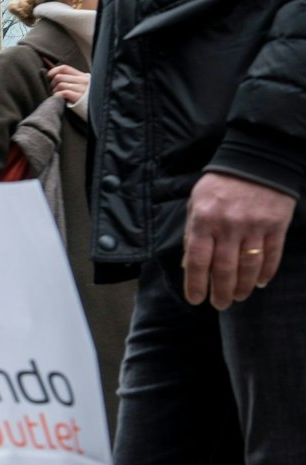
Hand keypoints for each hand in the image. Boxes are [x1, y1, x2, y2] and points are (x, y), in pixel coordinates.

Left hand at [47, 64, 89, 105]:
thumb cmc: (87, 99)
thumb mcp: (82, 86)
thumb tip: (54, 76)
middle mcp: (83, 81)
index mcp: (83, 76)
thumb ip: (72, 80)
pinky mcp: (79, 98)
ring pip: (60, 85)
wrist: (99, 111)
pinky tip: (59, 100)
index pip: (64, 68)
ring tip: (56, 96)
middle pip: (59, 77)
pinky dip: (58, 96)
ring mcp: (82, 89)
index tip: (49, 77)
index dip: (53, 71)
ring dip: (54, 91)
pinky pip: (63, 93)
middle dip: (52, 84)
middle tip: (52, 91)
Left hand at [182, 173, 295, 308]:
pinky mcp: (276, 225)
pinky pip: (272, 255)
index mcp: (204, 221)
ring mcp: (254, 226)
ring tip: (237, 297)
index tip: (196, 299)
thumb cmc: (220, 185)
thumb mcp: (196, 204)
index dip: (195, 284)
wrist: (257, 160)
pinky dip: (266, 272)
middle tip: (219, 305)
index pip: (197, 261)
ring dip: (243, 287)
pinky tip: (260, 283)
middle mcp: (228, 226)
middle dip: (220, 292)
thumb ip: (192, 233)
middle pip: (223, 269)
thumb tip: (187, 265)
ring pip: (248, 266)